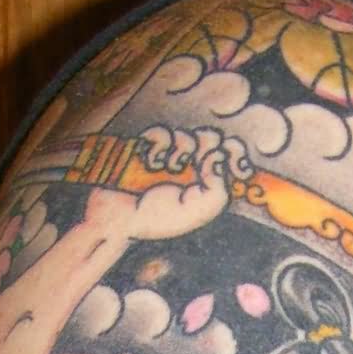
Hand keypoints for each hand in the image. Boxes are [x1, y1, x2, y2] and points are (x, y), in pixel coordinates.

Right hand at [82, 125, 251, 242]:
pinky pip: (162, 133)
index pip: (229, 163)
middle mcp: (191, 172)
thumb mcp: (195, 212)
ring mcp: (169, 158)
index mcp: (205, 189)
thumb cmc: (155, 219)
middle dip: (211, 144)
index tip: (237, 162)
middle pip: (213, 141)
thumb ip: (217, 191)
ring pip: (188, 136)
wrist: (114, 216)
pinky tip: (152, 162)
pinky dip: (159, 144)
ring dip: (181, 149)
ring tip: (170, 168)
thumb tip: (220, 157)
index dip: (236, 156)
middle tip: (203, 157)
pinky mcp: (147, 146)